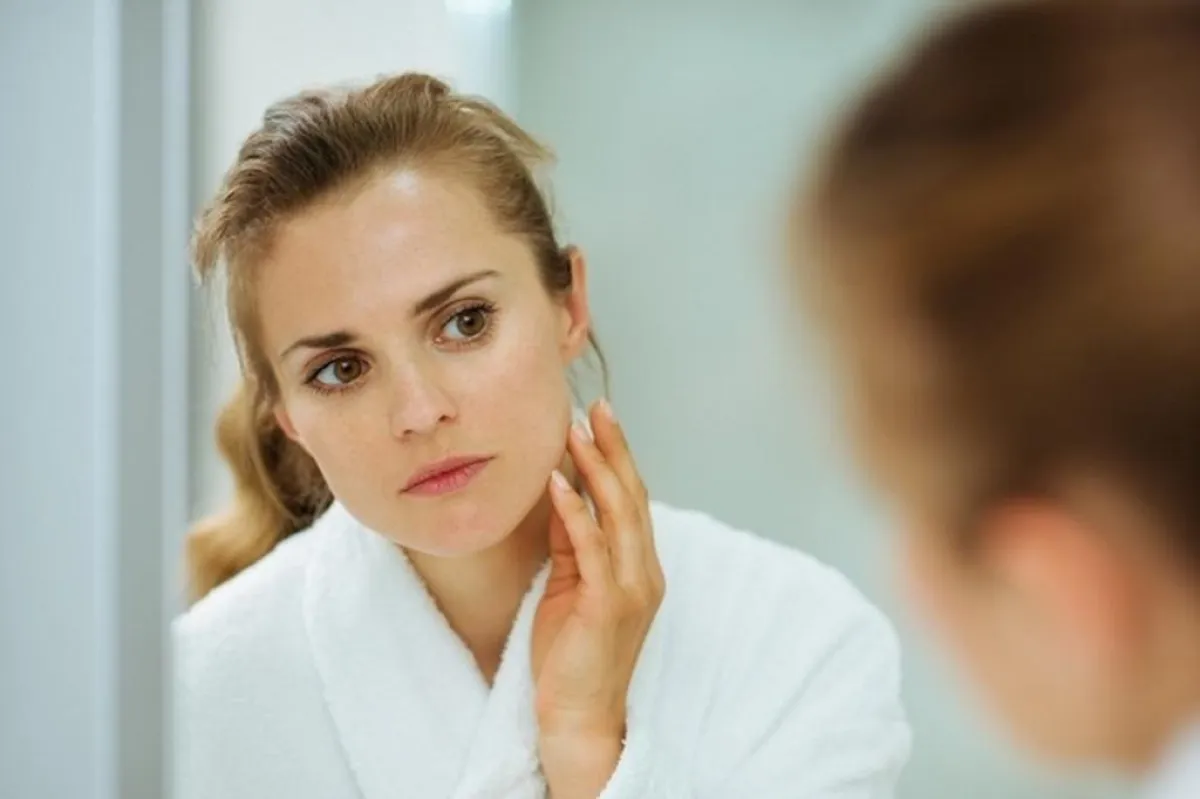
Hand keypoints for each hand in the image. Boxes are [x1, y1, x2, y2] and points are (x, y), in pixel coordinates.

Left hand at [531, 399, 664, 797]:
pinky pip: (591, 547)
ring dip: (596, 468)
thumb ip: (573, 543)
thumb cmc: (571, 655)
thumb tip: (563, 493)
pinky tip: (558, 481)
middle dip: (614, 448)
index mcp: (641, 568)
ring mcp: (631, 588)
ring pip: (618, 514)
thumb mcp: (571, 587)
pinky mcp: (607, 605)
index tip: (600, 419)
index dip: (618, 457)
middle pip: (633, 497)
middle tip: (596, 407)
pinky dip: (575, 510)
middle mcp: (645, 573)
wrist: (578, 715)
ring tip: (575, 432)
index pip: (633, 501)